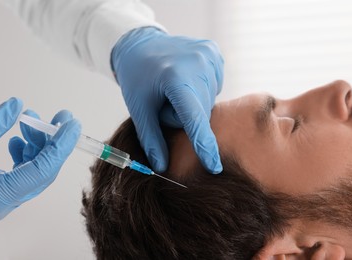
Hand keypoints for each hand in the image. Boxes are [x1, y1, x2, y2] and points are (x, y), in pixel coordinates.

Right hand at [0, 98, 80, 221]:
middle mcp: (4, 203)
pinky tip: (18, 137)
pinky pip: (19, 172)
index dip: (62, 145)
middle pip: (42, 170)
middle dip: (55, 142)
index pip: (43, 169)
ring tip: (32, 120)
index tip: (74, 124)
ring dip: (37, 144)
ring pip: (32, 170)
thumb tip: (18, 104)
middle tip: (63, 117)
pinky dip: (23, 153)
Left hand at [112, 27, 223, 172]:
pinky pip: (214, 86)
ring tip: (174, 88)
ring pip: (208, 101)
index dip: (203, 145)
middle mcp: (198, 62)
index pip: (194, 119)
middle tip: (165, 101)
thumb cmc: (137, 78)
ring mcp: (208, 55)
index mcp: (175, 77)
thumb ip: (151, 138)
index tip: (214, 166)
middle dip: (184, 116)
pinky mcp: (214, 52)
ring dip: (192, 103)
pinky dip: (200, 89)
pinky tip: (186, 79)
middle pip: (201, 112)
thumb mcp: (138, 109)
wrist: (140, 45)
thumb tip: (162, 166)